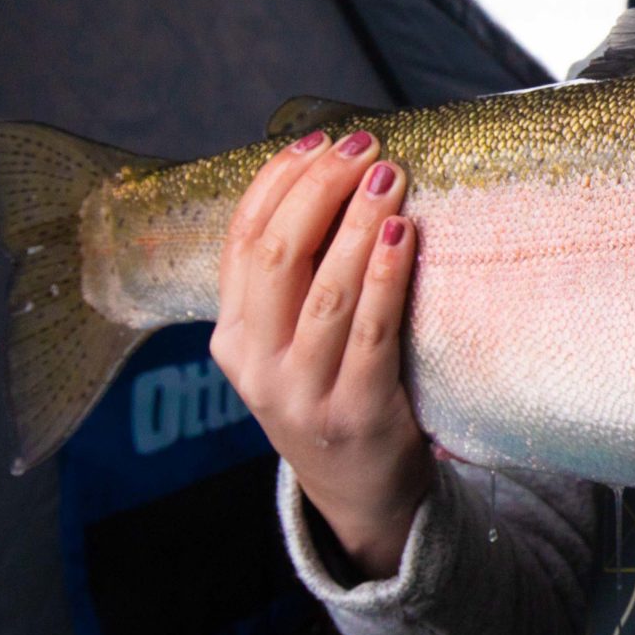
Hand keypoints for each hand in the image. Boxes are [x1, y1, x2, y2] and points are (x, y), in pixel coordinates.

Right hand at [210, 128, 432, 579]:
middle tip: (362, 147)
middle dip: (318, 189)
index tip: (318, 140)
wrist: (361, 494)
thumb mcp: (289, 343)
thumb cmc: (332, 394)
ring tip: (387, 175)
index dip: (278, 182)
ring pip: (323, 289)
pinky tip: (402, 234)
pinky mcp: (357, 413)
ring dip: (356, 222)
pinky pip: (370, 331)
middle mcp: (255, 366)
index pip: (241, 241)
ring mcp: (303, 394)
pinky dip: (384, 275)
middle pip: (276, 255)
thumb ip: (296, 279)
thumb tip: (329, 176)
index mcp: (231, 339)